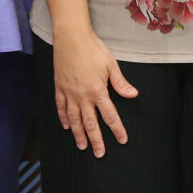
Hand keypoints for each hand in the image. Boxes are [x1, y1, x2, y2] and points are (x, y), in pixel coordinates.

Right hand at [52, 28, 138, 156]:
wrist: (71, 38)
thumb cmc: (93, 49)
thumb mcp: (111, 65)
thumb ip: (120, 83)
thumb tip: (133, 95)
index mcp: (98, 91)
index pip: (110, 115)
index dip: (117, 129)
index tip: (122, 140)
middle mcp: (83, 96)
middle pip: (90, 123)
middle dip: (96, 140)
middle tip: (99, 154)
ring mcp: (69, 93)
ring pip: (74, 119)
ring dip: (79, 134)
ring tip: (82, 146)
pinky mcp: (59, 88)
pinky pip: (61, 107)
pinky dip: (63, 118)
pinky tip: (67, 126)